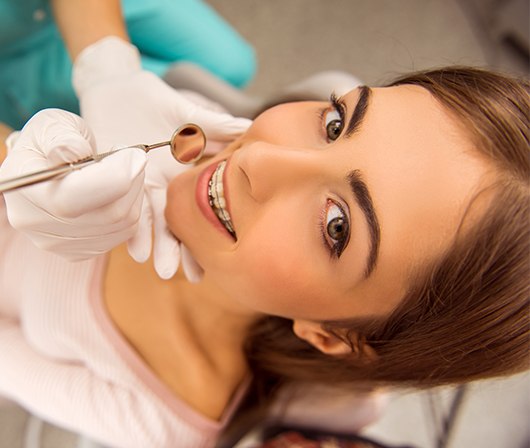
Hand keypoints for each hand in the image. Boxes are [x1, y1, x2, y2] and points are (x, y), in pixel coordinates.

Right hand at [0, 109, 146, 258]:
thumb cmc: (54, 140)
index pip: (71, 198)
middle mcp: (34, 222)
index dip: (113, 177)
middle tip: (134, 156)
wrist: (50, 165)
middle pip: (106, 214)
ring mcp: (57, 242)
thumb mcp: (54, 124)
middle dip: (132, 180)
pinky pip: (125, 233)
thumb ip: (62, 136)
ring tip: (126, 169)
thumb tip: (75, 152)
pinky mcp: (79, 251)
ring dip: (135, 193)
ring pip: (122, 224)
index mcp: (23, 187)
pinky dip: (133, 208)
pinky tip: (121, 190)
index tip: (134, 154)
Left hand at [73, 37, 250, 278]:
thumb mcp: (191, 115)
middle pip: (174, 224)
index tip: (220, 259)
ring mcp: (137, 184)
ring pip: (149, 221)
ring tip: (163, 271)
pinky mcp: (113, 177)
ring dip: (157, 246)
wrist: (115, 87)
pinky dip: (130, 227)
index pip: (199, 210)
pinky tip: (135, 250)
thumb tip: (252, 128)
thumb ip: (219, 126)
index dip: (207, 235)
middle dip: (181, 251)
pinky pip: (124, 206)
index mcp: (183, 175)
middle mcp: (162, 186)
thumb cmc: (154, 100)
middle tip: (190, 276)